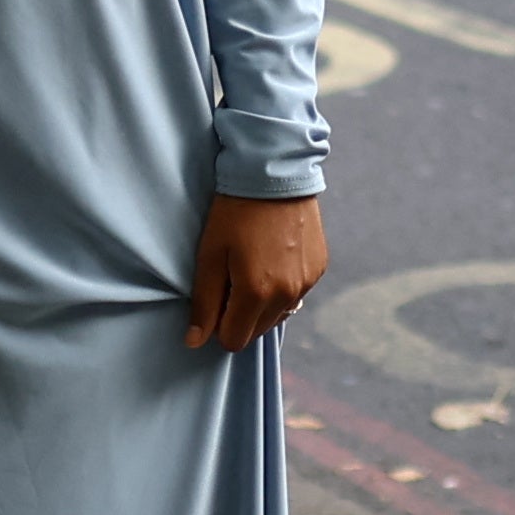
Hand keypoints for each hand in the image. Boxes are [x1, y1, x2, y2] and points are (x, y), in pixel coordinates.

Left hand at [188, 193, 323, 350]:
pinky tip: (273, 256)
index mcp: (257, 293)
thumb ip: (204, 303)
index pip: (234, 340)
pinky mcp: (319, 268)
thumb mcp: (210, 255)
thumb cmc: (235, 212)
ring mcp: (307, 282)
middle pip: (257, 330)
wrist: (275, 173)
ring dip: (263, 302)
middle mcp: (287, 294)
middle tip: (231, 277)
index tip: (215, 297)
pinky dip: (282, 285)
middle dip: (240, 315)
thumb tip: (195, 342)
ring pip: (278, 314)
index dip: (219, 324)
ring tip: (253, 265)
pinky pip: (296, 293)